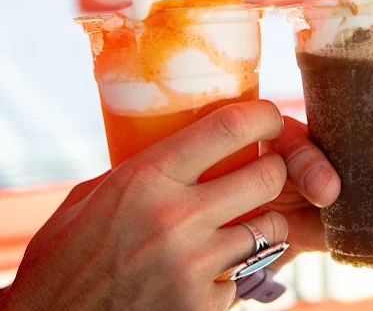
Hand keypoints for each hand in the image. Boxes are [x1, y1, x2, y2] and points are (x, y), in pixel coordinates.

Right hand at [2, 101, 289, 310]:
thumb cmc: (65, 258)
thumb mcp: (92, 196)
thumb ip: (141, 170)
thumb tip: (183, 149)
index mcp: (146, 178)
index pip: (227, 129)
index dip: (263, 115)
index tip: (269, 117)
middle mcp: (175, 219)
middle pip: (266, 175)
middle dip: (274, 167)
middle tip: (264, 168)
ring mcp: (192, 267)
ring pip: (271, 228)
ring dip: (266, 220)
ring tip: (246, 219)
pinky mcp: (202, 308)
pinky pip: (248, 274)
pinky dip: (239, 266)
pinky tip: (214, 265)